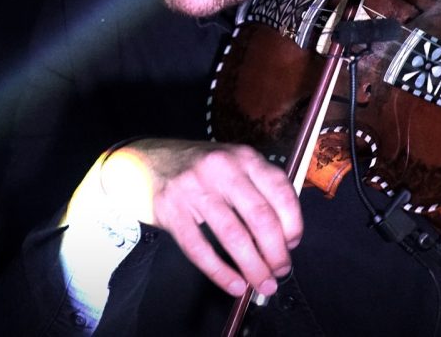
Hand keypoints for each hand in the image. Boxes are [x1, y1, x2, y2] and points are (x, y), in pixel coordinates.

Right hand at [104, 138, 302, 297]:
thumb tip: (286, 235)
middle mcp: (222, 169)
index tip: (293, 244)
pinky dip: (221, 273)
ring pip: (233, 236)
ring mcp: (194, 189)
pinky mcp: (172, 211)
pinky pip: (200, 249)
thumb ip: (260, 190)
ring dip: (253, 267)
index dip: (293, 224)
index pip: (280, 192)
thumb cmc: (200, 169)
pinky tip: (233, 284)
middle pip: (260, 217)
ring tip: (263, 284)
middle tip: (280, 271)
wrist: (147, 161)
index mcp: (244, 157)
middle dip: (276, 252)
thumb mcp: (234, 165)